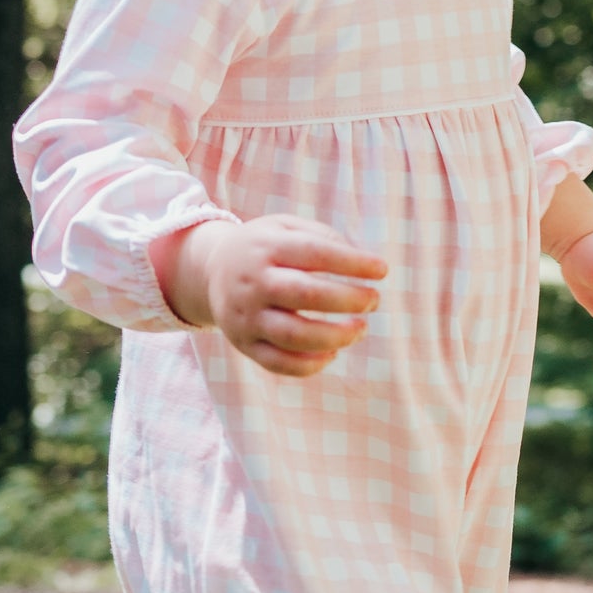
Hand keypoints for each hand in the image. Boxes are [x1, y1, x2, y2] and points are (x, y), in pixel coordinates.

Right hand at [151, 214, 387, 378]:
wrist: (211, 271)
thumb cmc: (265, 248)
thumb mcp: (285, 228)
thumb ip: (321, 238)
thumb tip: (361, 262)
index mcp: (266, 248)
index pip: (315, 253)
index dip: (352, 262)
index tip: (382, 270)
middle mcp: (254, 283)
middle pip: (305, 294)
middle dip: (348, 299)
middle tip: (373, 300)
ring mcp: (247, 317)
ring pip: (293, 335)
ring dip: (335, 336)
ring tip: (360, 329)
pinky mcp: (245, 345)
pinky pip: (279, 363)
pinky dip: (311, 364)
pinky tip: (333, 352)